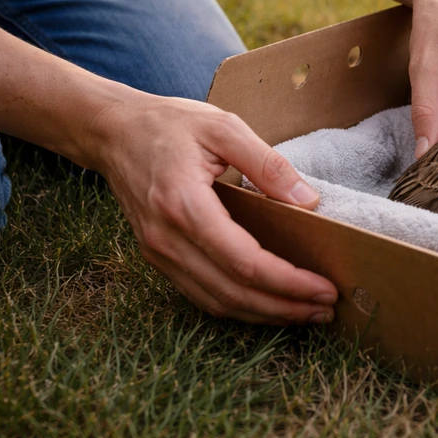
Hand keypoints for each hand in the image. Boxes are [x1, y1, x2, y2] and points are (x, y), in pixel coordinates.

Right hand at [87, 93, 337, 323]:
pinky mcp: (158, 256)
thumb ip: (268, 164)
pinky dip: (239, 304)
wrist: (112, 131)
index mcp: (183, 204)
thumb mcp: (224, 127)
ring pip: (216, 301)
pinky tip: (268, 301)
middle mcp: (166, 238)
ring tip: (305, 312)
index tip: (324, 288)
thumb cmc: (169, 124)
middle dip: (284, 307)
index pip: (244, 261)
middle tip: (325, 310)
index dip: (288, 282)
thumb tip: (308, 201)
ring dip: (264, 313)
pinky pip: (201, 293)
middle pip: (232, 292)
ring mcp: (158, 252)